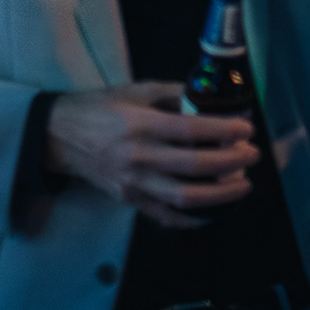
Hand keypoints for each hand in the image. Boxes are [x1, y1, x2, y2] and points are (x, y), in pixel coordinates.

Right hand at [46, 84, 256, 227]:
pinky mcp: (129, 200)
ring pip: (185, 198)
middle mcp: (139, 156)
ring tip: (242, 185)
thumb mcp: (134, 90)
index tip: (246, 129)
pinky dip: (192, 219)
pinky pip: (166, 216)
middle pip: (195, 166)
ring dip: (221, 195)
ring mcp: (133, 183)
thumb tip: (208, 97)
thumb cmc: (98, 108)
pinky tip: (213, 212)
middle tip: (251, 156)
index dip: (224, 131)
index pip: (192, 130)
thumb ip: (172, 93)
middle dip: (231, 163)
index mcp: (140, 124)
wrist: (57, 137)